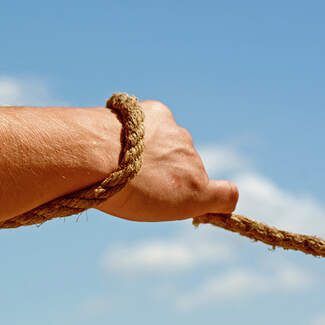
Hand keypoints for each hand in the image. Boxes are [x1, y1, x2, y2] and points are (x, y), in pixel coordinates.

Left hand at [96, 100, 237, 221]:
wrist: (96, 156)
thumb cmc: (114, 191)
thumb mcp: (145, 210)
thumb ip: (165, 200)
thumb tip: (168, 190)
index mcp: (195, 193)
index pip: (227, 194)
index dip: (217, 196)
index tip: (195, 196)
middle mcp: (195, 162)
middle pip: (186, 166)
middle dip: (165, 170)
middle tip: (133, 175)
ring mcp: (179, 136)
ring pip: (170, 142)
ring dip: (152, 147)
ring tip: (121, 154)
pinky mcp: (162, 113)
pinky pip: (156, 121)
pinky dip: (142, 126)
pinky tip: (122, 133)